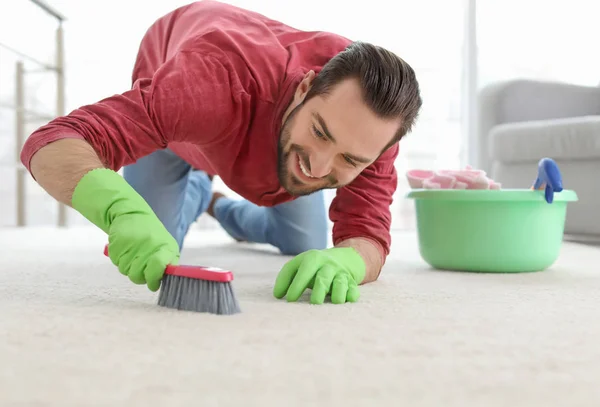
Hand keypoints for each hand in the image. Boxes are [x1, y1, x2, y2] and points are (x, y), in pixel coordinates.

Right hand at [72, 168, 178, 290]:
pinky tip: (125, 249)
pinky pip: (116, 262)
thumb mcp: (167, 247)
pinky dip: (119, 258)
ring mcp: (131, 246)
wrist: (131, 214)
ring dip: (128, 266)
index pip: (158, 267)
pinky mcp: (116, 245)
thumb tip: (166, 281)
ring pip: (125, 271)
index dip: (154, 279)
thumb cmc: (152, 234)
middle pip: (138, 276)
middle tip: (140, 266)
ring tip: (133, 253)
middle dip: (139, 275)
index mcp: (164, 248)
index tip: (153, 283)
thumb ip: (168, 264)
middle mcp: (148, 247)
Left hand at [273, 247, 365, 303]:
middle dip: (319, 291)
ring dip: (337, 294)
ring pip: (341, 283)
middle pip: (323, 278)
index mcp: (313, 259)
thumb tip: (278, 295)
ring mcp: (341, 274)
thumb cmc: (311, 267)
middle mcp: (328, 265)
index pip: (305, 271)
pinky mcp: (351, 283)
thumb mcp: (297, 265)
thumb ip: (285, 278)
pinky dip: (351, 296)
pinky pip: (354, 290)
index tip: (289, 299)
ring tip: (333, 302)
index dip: (297, 285)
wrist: (340, 259)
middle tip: (313, 303)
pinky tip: (347, 300)